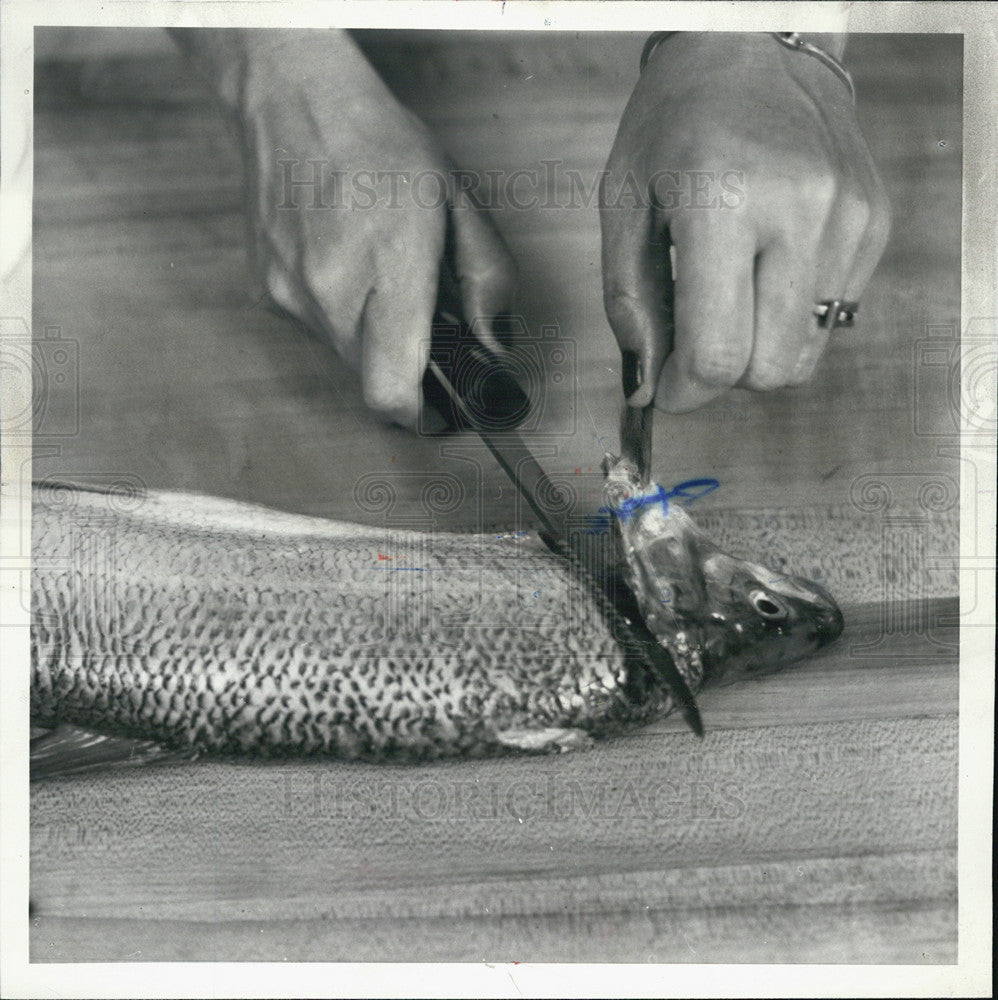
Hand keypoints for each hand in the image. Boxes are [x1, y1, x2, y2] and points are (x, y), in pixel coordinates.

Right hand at [171, 29, 515, 429]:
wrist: (294, 102)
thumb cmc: (381, 145)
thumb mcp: (459, 204)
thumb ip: (487, 281)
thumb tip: (494, 343)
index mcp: (389, 268)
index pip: (392, 388)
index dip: (418, 417)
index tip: (438, 414)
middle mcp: (331, 291)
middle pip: (372, 381)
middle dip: (405, 373)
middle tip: (426, 334)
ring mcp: (292, 294)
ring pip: (344, 358)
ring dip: (373, 342)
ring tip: (385, 282)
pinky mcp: (269, 290)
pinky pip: (317, 330)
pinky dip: (342, 316)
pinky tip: (349, 265)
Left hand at [600, 32, 890, 412]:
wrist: (755, 46)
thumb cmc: (676, 121)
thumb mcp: (623, 203)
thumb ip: (628, 301)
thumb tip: (645, 386)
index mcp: (725, 203)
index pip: (718, 353)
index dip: (686, 391)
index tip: (667, 389)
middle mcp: (800, 212)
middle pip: (769, 369)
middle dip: (722, 376)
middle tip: (693, 342)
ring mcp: (847, 217)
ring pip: (806, 356)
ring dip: (759, 351)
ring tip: (730, 299)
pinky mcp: (874, 222)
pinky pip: (833, 318)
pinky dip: (791, 318)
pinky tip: (766, 270)